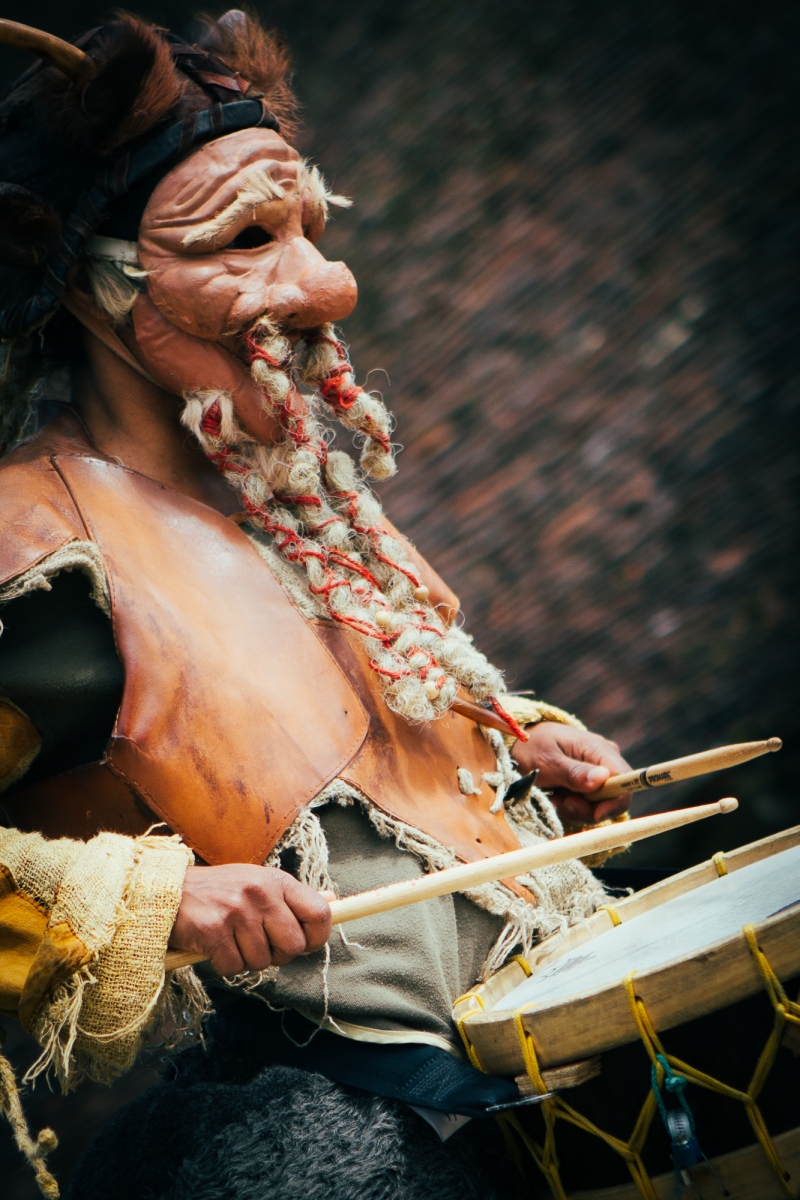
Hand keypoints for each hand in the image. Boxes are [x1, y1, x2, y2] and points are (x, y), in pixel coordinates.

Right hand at [169, 864, 332, 975]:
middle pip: (293, 946)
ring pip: (262, 961)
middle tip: (258, 943)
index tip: (303, 944)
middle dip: (278, 954)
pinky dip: (225, 965)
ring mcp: (237, 911)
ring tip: (232, 940)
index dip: (316, 937)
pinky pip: (234, 968)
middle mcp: (260, 893)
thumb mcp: (260, 882)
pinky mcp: (214, 931)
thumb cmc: (220, 890)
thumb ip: (294, 897)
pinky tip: (216, 947)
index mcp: (277, 881)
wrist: (169, 891)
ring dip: (247, 959)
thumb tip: (334, 902)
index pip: (319, 913)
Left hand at [511, 721, 631, 830]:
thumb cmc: (531, 747)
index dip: (613, 802)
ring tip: (554, 796)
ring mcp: (598, 774)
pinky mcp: (589, 786)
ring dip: (574, 809)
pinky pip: (588, 806)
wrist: (519, 745)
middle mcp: (605, 761)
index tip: (591, 813)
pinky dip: (571, 807)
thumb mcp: (547, 761)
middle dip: (587, 809)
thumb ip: (573, 772)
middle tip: (561, 802)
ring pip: (600, 807)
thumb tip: (603, 779)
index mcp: (599, 749)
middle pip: (614, 799)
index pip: (625, 781)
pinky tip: (556, 797)